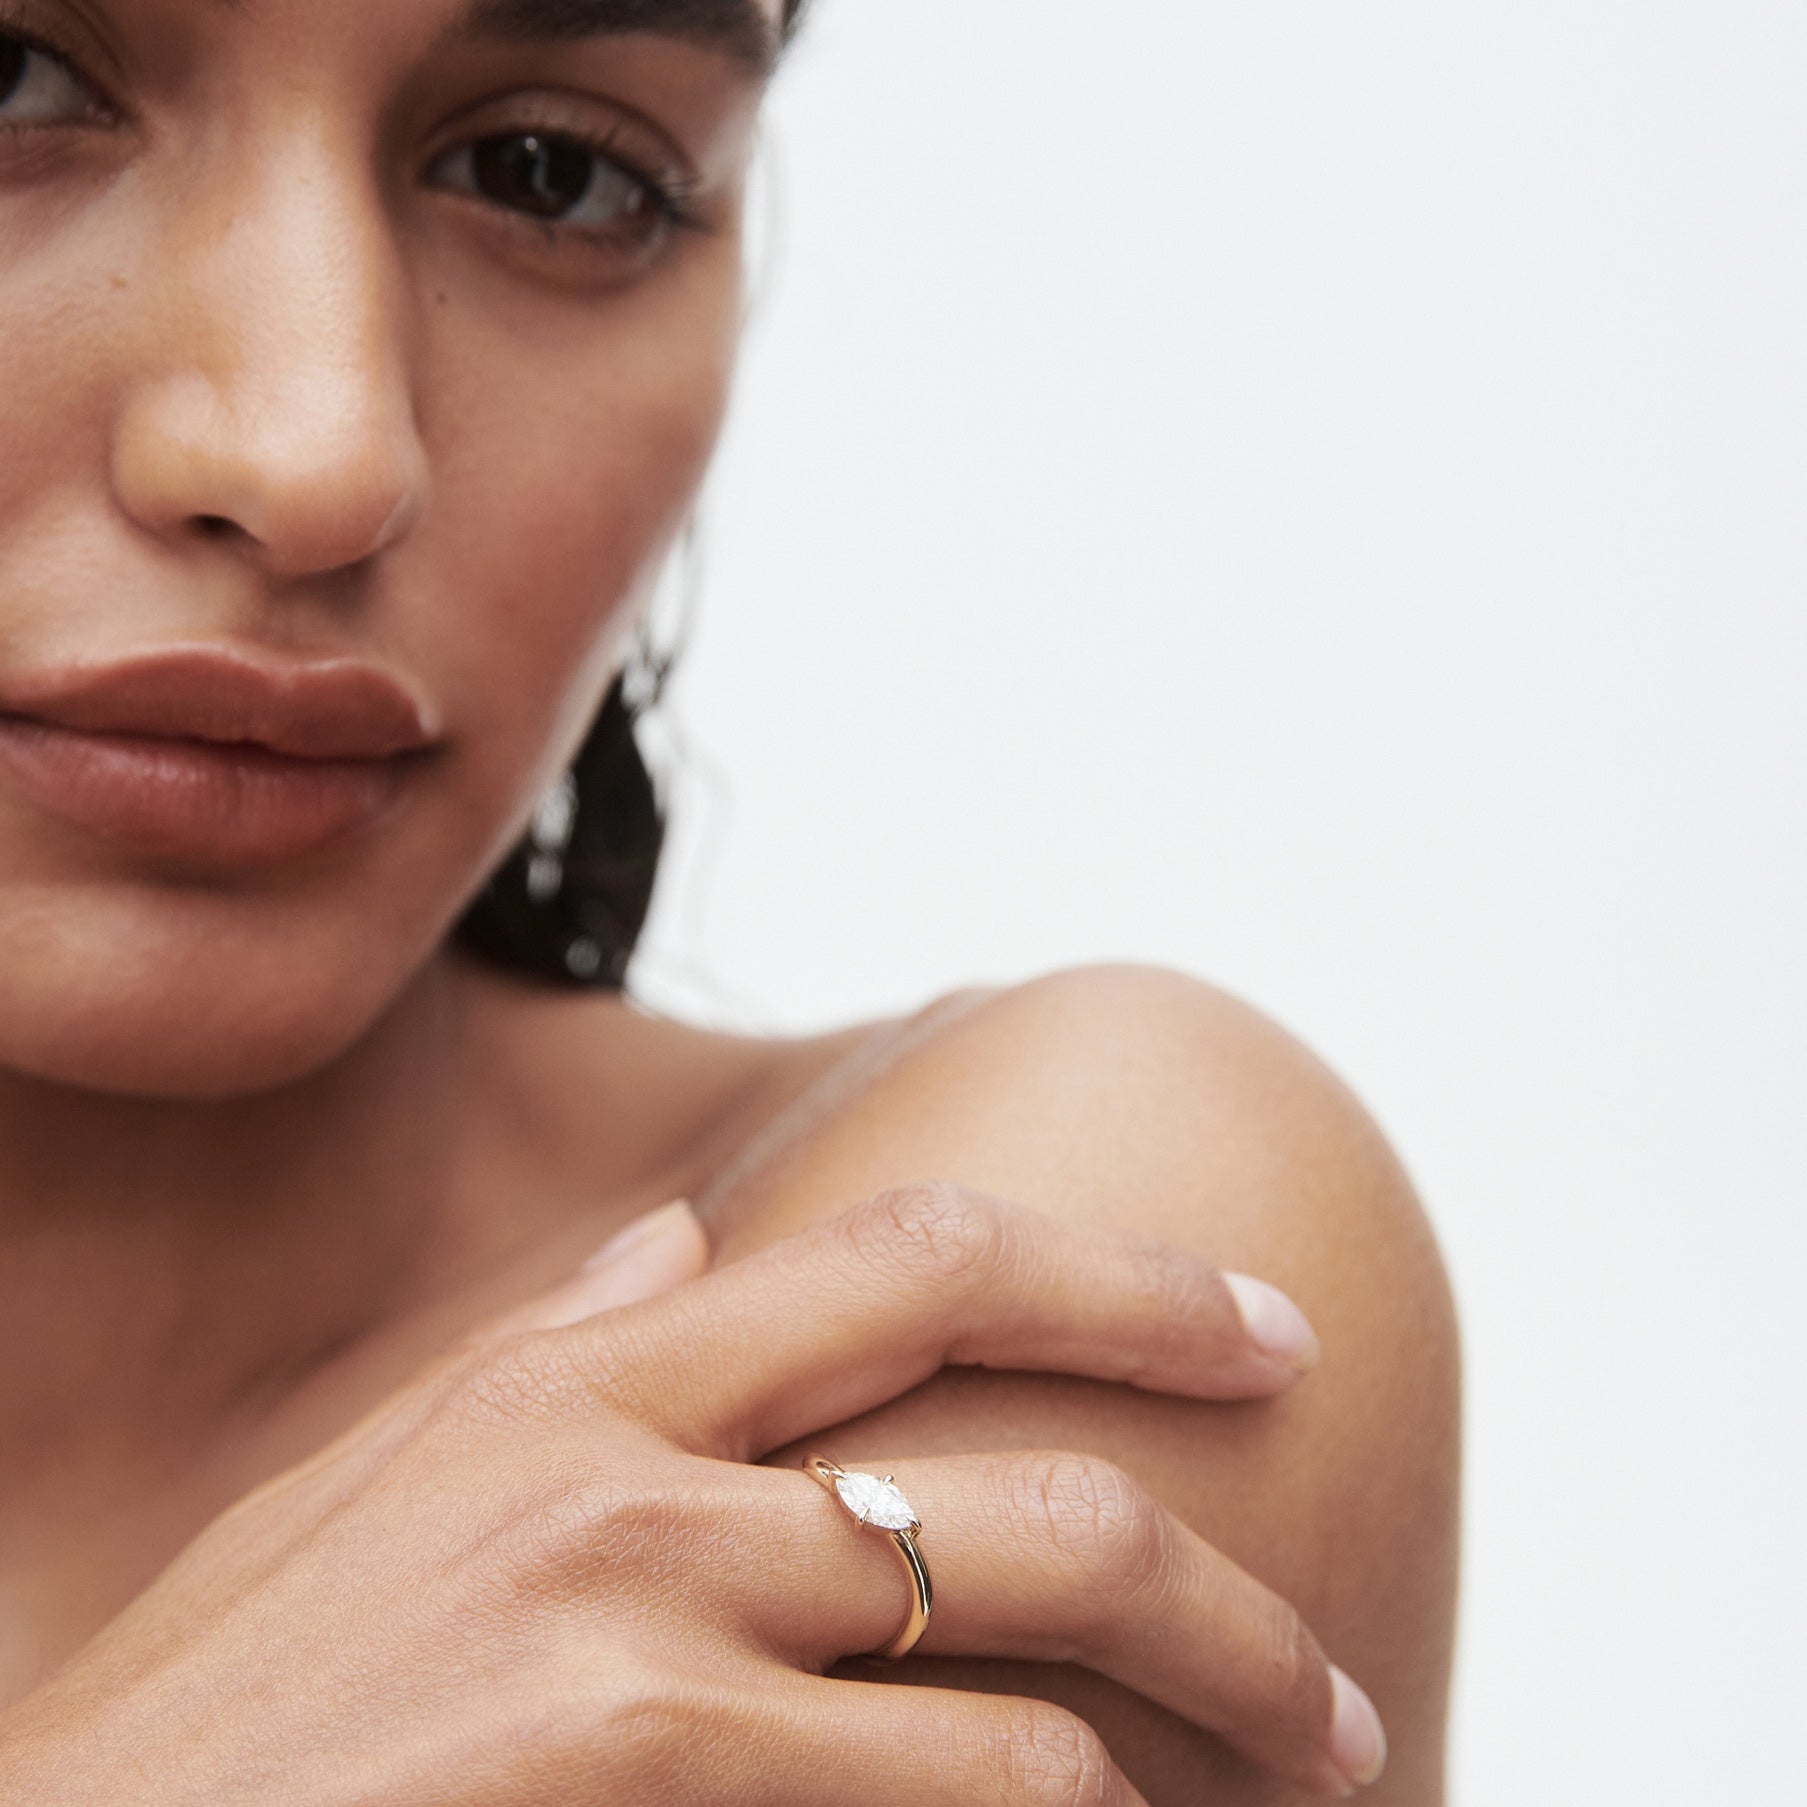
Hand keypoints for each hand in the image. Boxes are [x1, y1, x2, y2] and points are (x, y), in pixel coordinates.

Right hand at [0, 1183, 1384, 1804]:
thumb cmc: (231, 1702)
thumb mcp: (375, 1474)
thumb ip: (551, 1347)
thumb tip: (682, 1244)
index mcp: (588, 1372)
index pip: (923, 1257)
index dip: (1127, 1277)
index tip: (1265, 1322)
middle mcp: (639, 1477)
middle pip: (1034, 1491)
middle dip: (1224, 1576)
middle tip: (1329, 1674)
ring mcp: (645, 1638)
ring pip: (1021, 1694)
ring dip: (1159, 1759)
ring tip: (1241, 1802)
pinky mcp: (642, 1783)